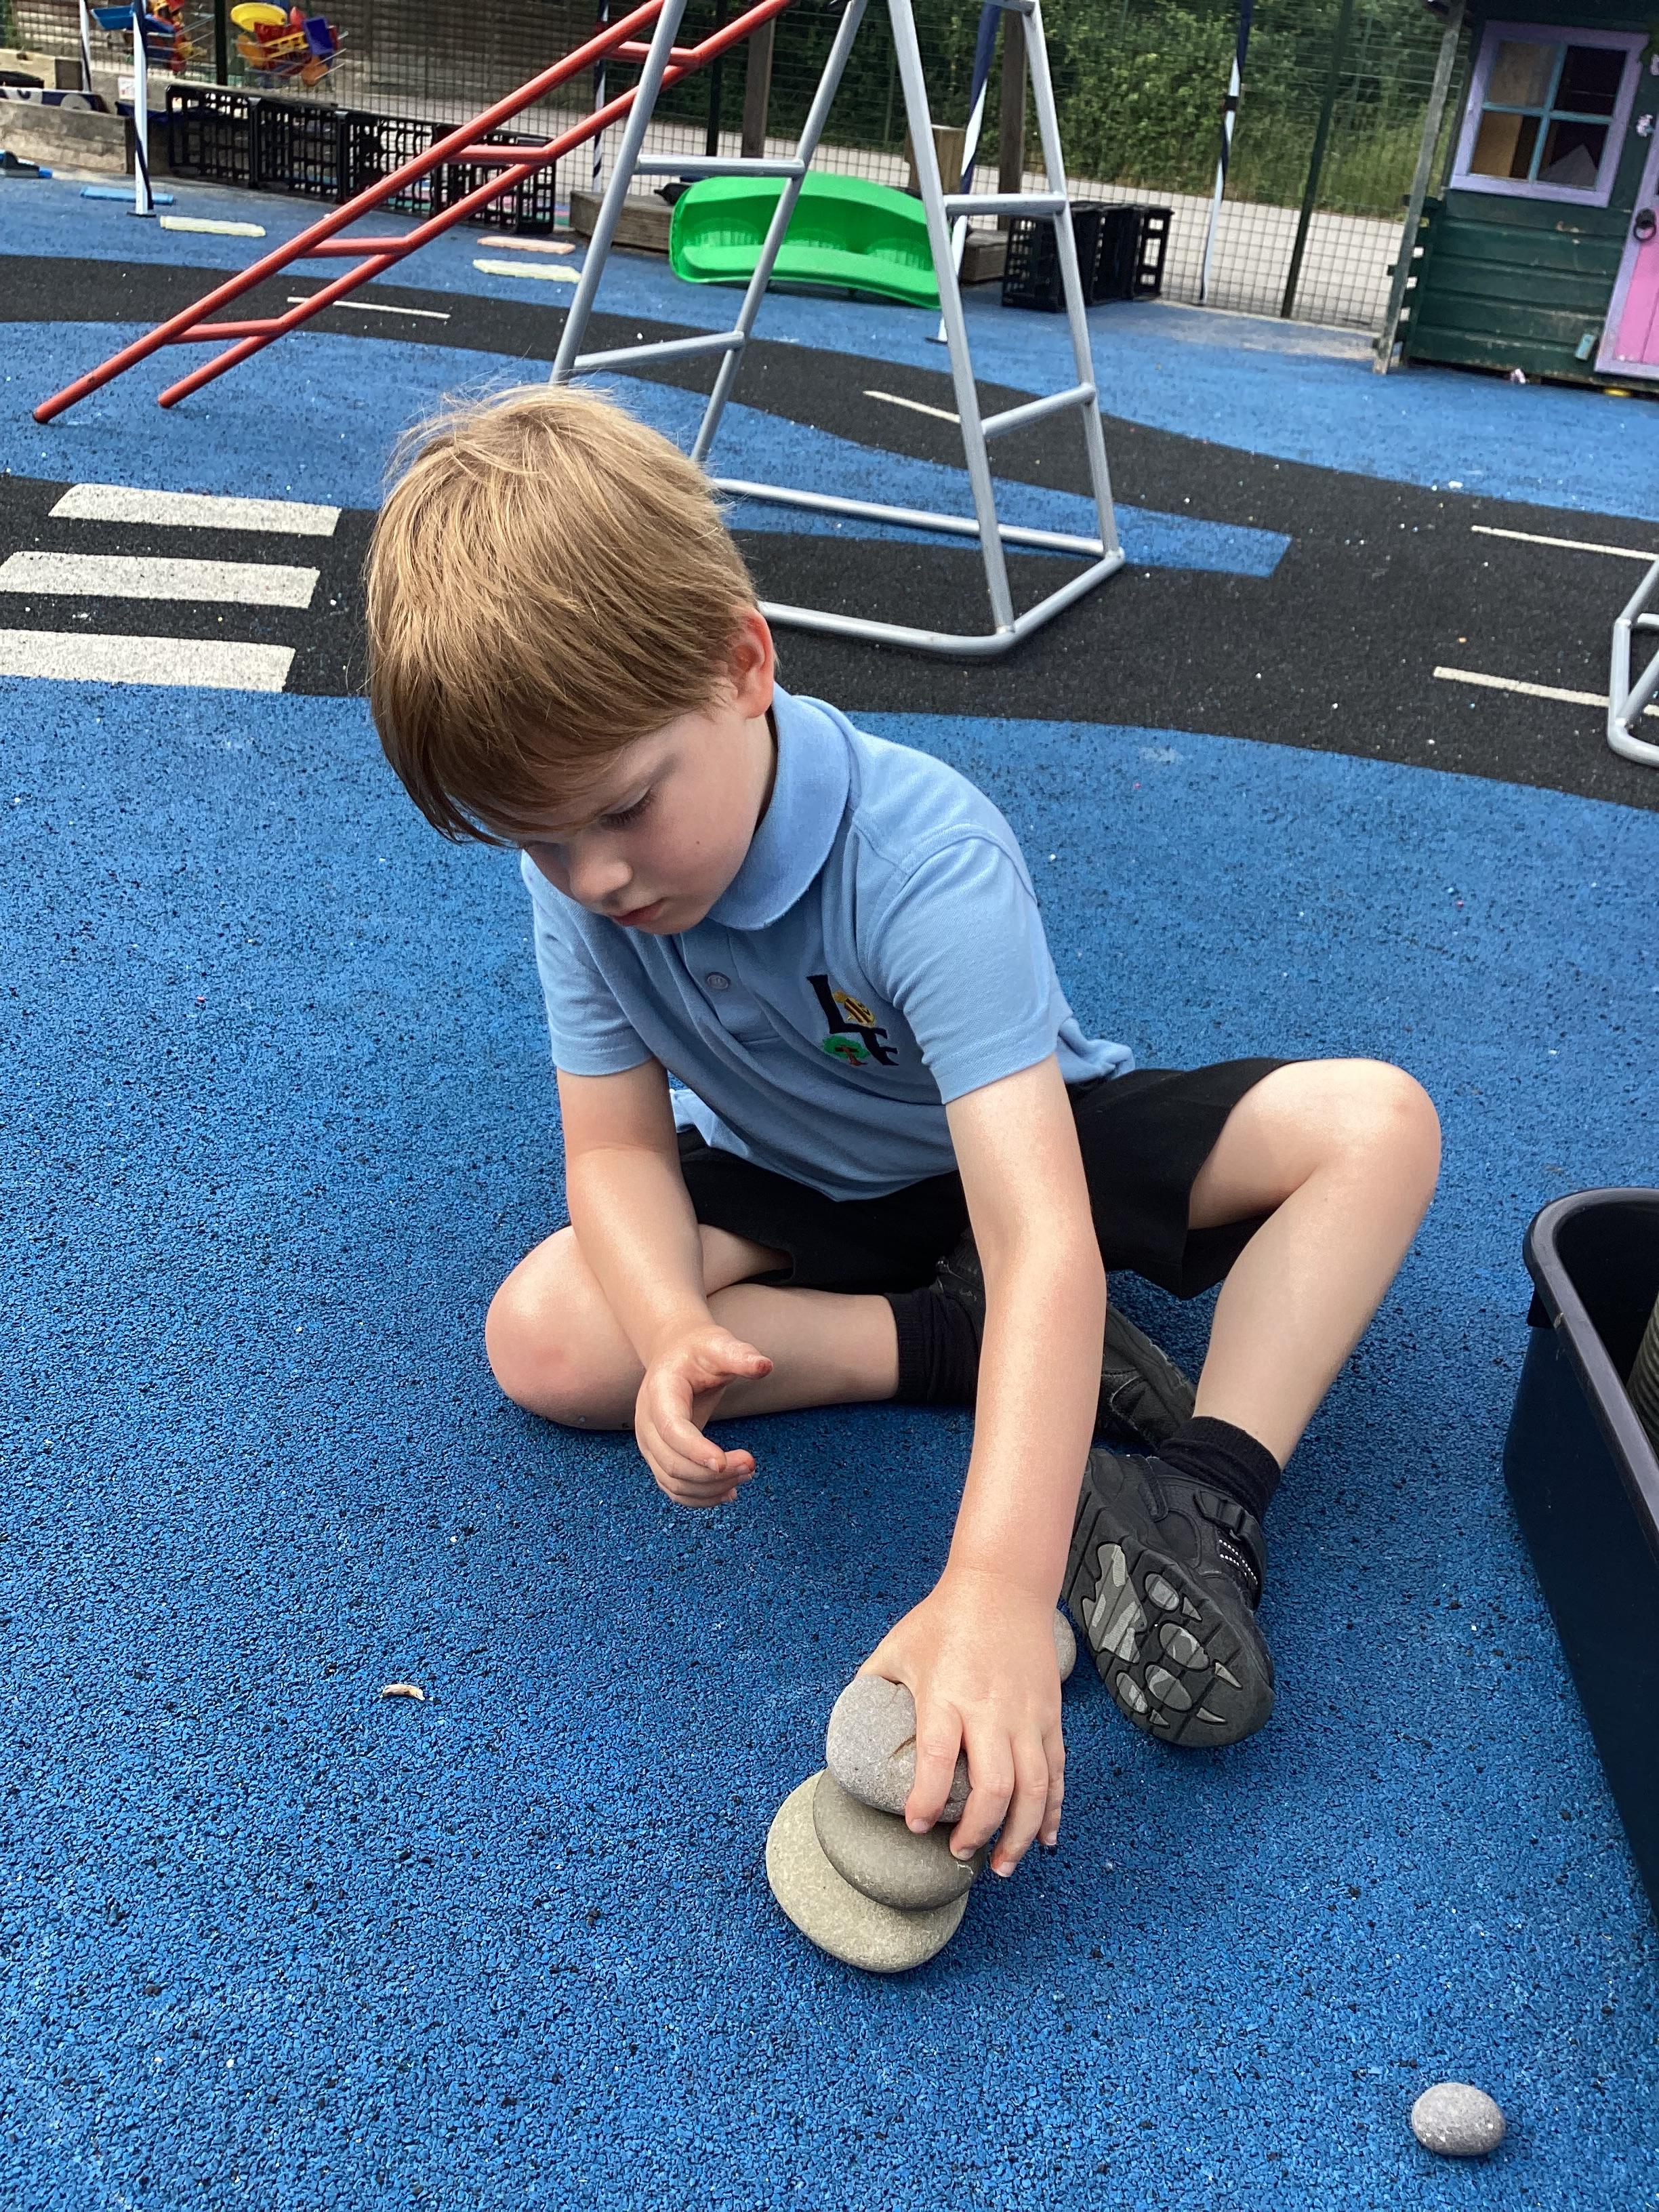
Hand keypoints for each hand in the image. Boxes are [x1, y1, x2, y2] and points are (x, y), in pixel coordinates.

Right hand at [635, 1323, 772, 1507]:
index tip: (725, 1462)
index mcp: (659, 1391)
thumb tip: (765, 1366)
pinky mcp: (659, 1458)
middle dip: (713, 1473)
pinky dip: (701, 1498)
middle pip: (672, 1462)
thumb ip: (739, 1355)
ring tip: (747, 1474)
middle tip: (752, 1465)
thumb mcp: (717, 1344)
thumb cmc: (698, 1350)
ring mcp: (650, 1444)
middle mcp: (646, 1422)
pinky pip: (674, 1488)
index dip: (695, 1450)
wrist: (674, 1356)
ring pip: (673, 1482)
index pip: (671, 1428)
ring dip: (711, 1488)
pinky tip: (730, 1493)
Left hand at [860, 1566, 1064, 1877]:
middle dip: (977, 1833)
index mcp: (947, 1695)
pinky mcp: (1049, 1715)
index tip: (917, 1827)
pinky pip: (1056, 1772)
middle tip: (957, 1854)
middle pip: (994, 1788)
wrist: (1004, 1585)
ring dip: (1019, 1834)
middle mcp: (991, 1710)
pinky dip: (1052, 1809)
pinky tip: (1043, 1839)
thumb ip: (872, 1686)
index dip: (928, 1802)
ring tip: (1001, 1866)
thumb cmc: (944, 1618)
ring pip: (1033, 1789)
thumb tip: (848, 1728)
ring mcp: (1026, 1715)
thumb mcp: (897, 1646)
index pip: (938, 1761)